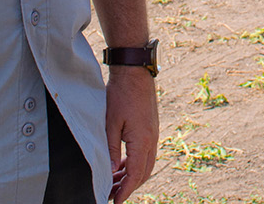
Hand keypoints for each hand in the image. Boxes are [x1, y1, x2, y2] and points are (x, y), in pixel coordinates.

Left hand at [104, 67, 157, 201]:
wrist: (134, 72)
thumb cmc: (121, 95)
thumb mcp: (110, 124)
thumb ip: (112, 150)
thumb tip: (112, 171)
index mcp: (142, 141)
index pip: (135, 175)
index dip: (125, 190)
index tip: (116, 202)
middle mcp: (152, 140)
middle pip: (143, 173)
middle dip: (128, 186)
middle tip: (112, 195)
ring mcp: (153, 134)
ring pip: (145, 164)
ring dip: (131, 175)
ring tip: (114, 182)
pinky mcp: (150, 128)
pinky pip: (145, 153)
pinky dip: (134, 163)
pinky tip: (122, 166)